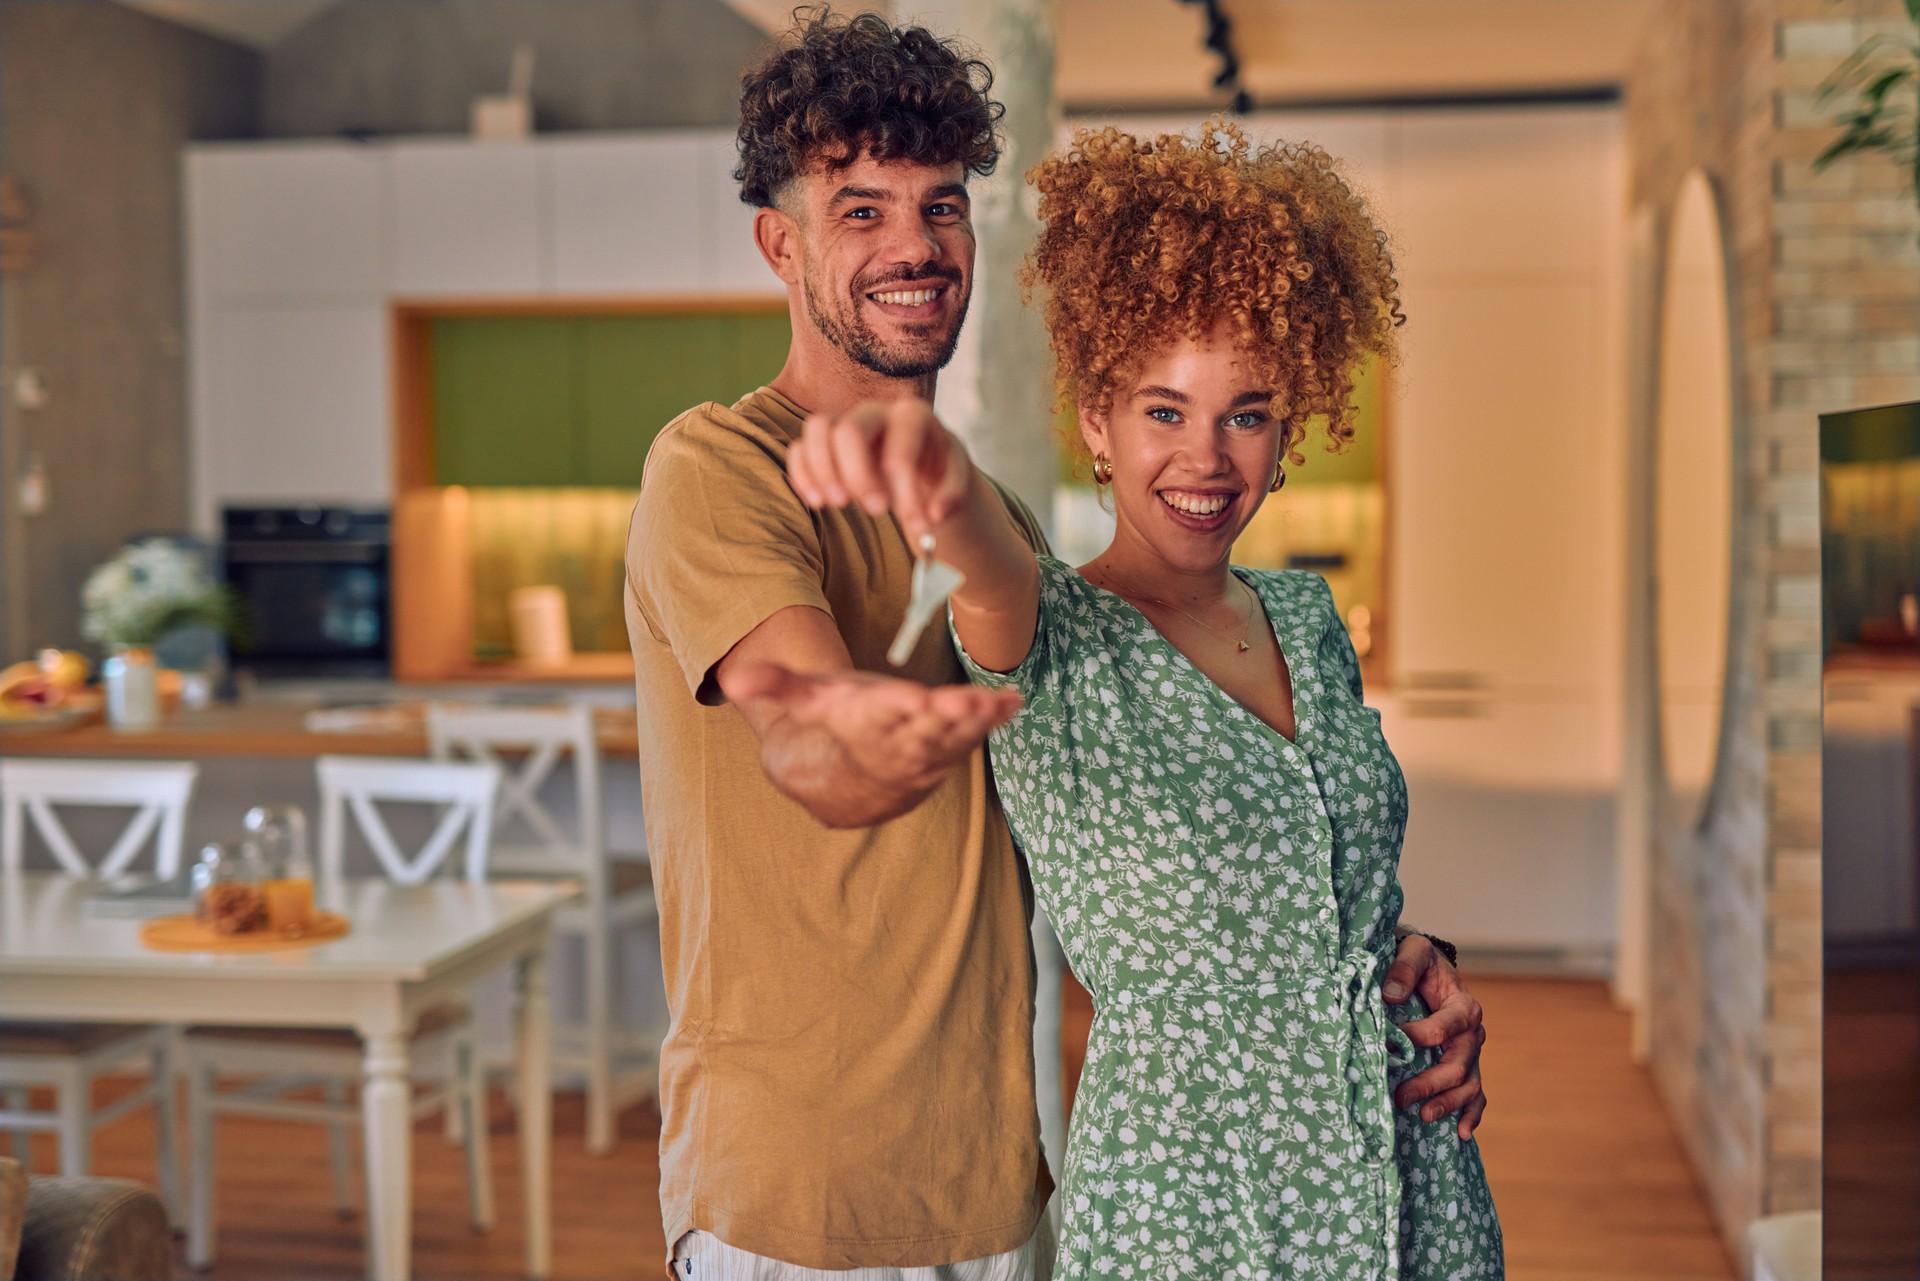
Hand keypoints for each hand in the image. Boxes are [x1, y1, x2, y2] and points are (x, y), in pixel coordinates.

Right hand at [724, 659, 1021, 824]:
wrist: (852, 782)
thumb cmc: (836, 724)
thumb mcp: (808, 702)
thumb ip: (778, 686)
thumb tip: (733, 679)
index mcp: (865, 725)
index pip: (880, 717)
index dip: (897, 709)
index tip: (916, 699)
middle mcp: (899, 742)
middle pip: (924, 731)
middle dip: (946, 718)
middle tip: (968, 704)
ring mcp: (928, 750)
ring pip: (955, 738)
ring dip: (978, 723)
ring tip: (999, 704)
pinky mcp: (952, 749)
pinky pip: (975, 737)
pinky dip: (994, 720)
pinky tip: (1015, 702)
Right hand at [787, 399, 974, 545]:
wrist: (922, 460)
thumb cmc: (938, 469)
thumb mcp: (956, 481)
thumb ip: (952, 498)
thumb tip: (933, 516)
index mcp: (913, 416)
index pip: (900, 450)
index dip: (904, 490)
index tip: (913, 523)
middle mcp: (876, 411)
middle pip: (850, 431)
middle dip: (858, 476)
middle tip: (875, 511)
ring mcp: (847, 421)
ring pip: (817, 428)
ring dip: (822, 470)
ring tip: (837, 504)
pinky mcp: (826, 439)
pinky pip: (800, 446)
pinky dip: (802, 474)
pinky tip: (817, 502)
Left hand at [1383, 933, 1486, 1137]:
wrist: (1430, 972)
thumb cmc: (1420, 961)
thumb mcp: (1414, 951)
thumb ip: (1404, 968)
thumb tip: (1389, 995)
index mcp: (1463, 1006)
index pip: (1445, 1026)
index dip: (1420, 1037)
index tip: (1392, 1046)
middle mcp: (1473, 1034)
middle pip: (1458, 1064)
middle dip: (1430, 1083)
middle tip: (1402, 1097)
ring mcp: (1471, 1054)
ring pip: (1468, 1085)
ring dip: (1447, 1103)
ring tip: (1423, 1116)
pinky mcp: (1466, 1067)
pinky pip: (1476, 1095)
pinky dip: (1471, 1115)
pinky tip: (1461, 1133)